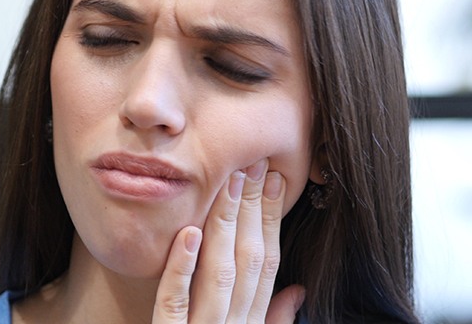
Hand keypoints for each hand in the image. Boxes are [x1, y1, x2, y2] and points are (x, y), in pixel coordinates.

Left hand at [152, 159, 304, 322]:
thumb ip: (272, 317)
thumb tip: (297, 290)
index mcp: (252, 321)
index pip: (268, 262)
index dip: (272, 219)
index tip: (275, 180)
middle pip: (248, 259)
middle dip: (254, 208)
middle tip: (255, 164)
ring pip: (218, 272)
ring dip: (226, 224)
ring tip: (231, 182)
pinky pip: (174, 301)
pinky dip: (182, 267)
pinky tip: (188, 232)